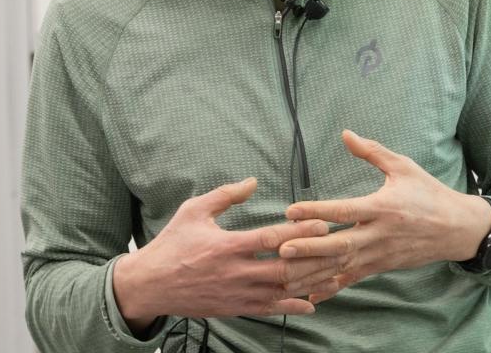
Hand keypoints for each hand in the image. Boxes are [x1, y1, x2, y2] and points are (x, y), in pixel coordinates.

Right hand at [112, 177, 346, 328]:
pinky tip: (313, 303)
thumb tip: (252, 181)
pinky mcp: (235, 308)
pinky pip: (269, 310)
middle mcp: (235, 272)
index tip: (324, 224)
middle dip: (316, 259)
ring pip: (282, 291)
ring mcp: (236, 294)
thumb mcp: (193, 211)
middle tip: (341, 249)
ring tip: (336, 273)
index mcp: (227, 246)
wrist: (149, 284)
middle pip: (285, 268)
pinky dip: (292, 307)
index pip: (272, 239)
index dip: (301, 232)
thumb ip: (225, 195)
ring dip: (311, 283)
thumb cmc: (172, 243)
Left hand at [280, 130, 490, 303]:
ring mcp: (380, 255)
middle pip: (340, 245)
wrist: (457, 228)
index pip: (345, 210)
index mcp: (384, 207)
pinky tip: (310, 295)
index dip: (317, 211)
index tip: (291, 210)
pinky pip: (353, 280)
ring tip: (284, 275)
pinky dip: (332, 288)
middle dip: (309, 248)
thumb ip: (372, 152)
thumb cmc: (428, 193)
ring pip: (342, 267)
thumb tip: (345, 133)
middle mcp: (380, 234)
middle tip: (281, 249)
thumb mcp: (403, 167)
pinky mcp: (381, 267)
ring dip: (312, 272)